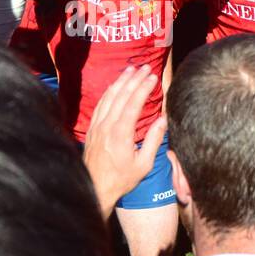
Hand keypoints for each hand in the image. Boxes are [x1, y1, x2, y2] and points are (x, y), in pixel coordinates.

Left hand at [83, 66, 166, 217]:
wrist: (95, 188)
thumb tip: (163, 120)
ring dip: (120, 82)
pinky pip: (100, 105)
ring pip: (108, 97)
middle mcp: (107, 125)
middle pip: (121, 95)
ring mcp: (97, 126)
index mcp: (121, 133)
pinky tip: (114, 86)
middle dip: (134, 79)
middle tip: (145, 67)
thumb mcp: (143, 164)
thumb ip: (154, 140)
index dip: (143, 87)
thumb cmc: (121, 179)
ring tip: (130, 70)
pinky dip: (108, 92)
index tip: (153, 77)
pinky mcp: (91, 129)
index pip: (133, 103)